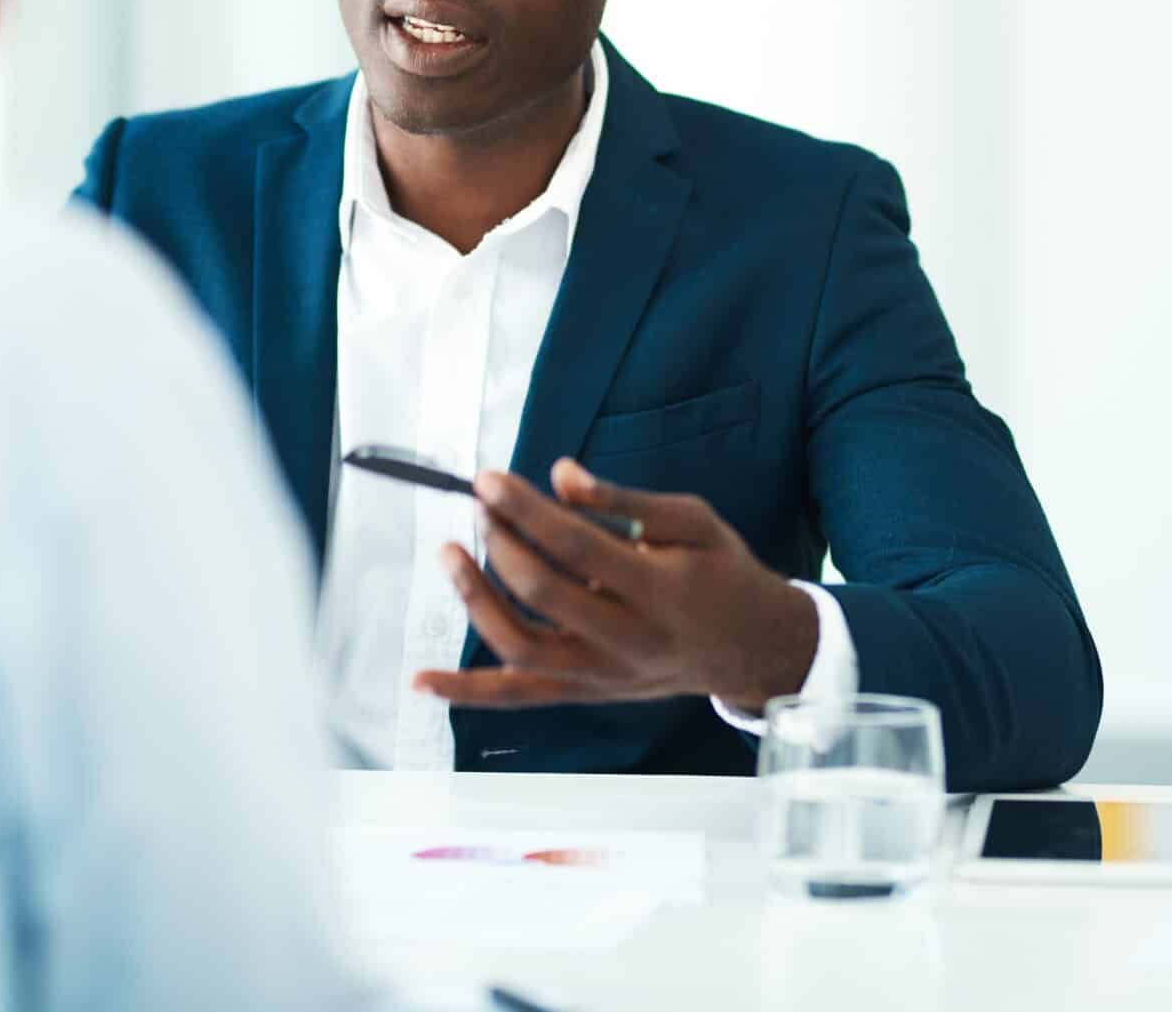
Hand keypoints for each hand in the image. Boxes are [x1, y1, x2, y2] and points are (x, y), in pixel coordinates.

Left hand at [411, 459, 818, 714]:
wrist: (752, 649)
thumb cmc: (721, 573)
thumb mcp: (692, 521)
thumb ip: (624, 500)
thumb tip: (559, 475)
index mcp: (660, 590)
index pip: (576, 547)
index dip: (526, 510)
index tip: (488, 479)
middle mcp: (628, 641)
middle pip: (543, 593)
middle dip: (501, 543)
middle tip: (480, 505)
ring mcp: (603, 676)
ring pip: (522, 648)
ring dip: (476, 600)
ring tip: (451, 554)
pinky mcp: (585, 693)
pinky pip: (518, 697)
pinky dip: (466, 691)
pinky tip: (420, 679)